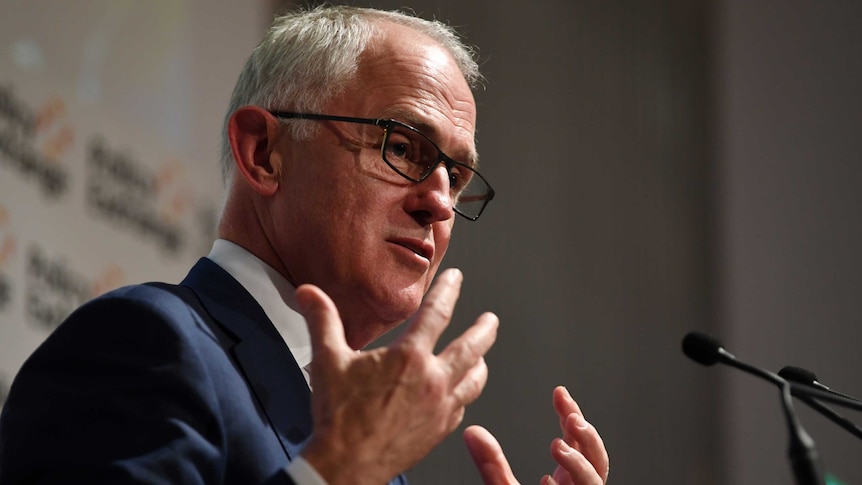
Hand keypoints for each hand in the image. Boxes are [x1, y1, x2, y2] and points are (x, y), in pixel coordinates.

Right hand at [295, 268, 498, 484]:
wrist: (346, 466)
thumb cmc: (338, 417)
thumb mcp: (327, 360)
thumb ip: (322, 320)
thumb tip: (308, 294)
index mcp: (409, 358)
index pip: (437, 313)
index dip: (448, 290)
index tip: (457, 279)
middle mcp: (432, 380)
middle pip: (471, 347)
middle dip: (484, 329)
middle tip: (491, 320)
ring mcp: (440, 407)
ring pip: (474, 379)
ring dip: (481, 362)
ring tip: (482, 356)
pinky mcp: (439, 431)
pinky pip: (462, 407)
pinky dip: (465, 395)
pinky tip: (460, 393)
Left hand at [464, 386, 608, 484]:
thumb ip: (491, 464)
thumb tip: (471, 432)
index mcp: (565, 481)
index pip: (577, 440)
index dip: (571, 414)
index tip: (559, 392)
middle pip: (597, 458)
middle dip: (587, 437)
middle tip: (570, 418)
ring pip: (598, 481)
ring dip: (581, 462)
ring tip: (557, 446)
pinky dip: (574, 484)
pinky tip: (548, 481)